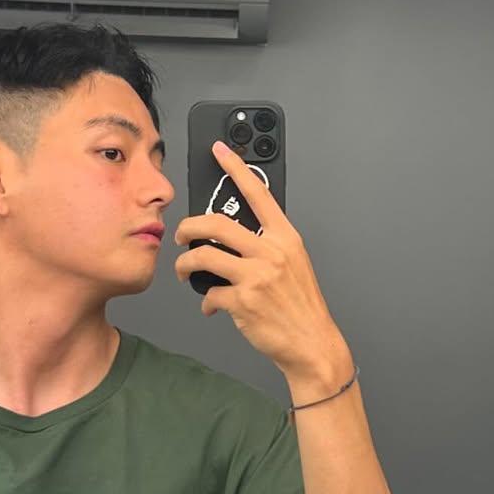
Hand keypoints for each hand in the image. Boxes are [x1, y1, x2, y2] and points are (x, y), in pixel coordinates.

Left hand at [174, 140, 347, 379]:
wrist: (311, 342)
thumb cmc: (301, 306)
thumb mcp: (293, 264)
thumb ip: (268, 245)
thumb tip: (235, 238)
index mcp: (284, 238)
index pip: (257, 193)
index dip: (236, 168)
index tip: (220, 151)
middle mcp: (270, 252)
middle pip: (216, 223)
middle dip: (188, 226)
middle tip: (182, 234)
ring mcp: (256, 276)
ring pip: (203, 256)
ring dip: (185, 264)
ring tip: (184, 271)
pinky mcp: (243, 301)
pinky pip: (210, 293)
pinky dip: (205, 302)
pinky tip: (211, 306)